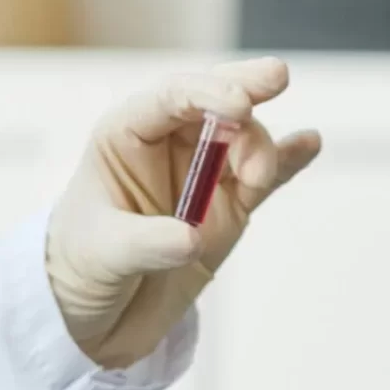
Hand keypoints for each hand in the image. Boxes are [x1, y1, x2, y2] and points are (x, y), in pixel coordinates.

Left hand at [46, 58, 320, 368]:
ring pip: (244, 140)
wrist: (95, 312)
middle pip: (212, 102)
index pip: (168, 98)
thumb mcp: (101, 255)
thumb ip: (145, 243)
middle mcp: (166, 146)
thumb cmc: (80, 266)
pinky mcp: (229, 207)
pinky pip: (266, 177)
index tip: (238, 105)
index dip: (204, 92)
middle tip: (276, 78)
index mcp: (123, 137)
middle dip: (244, 86)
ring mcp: (202, 175)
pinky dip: (289, 159)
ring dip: (261, 148)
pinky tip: (309, 143)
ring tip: (258, 178)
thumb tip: (191, 239)